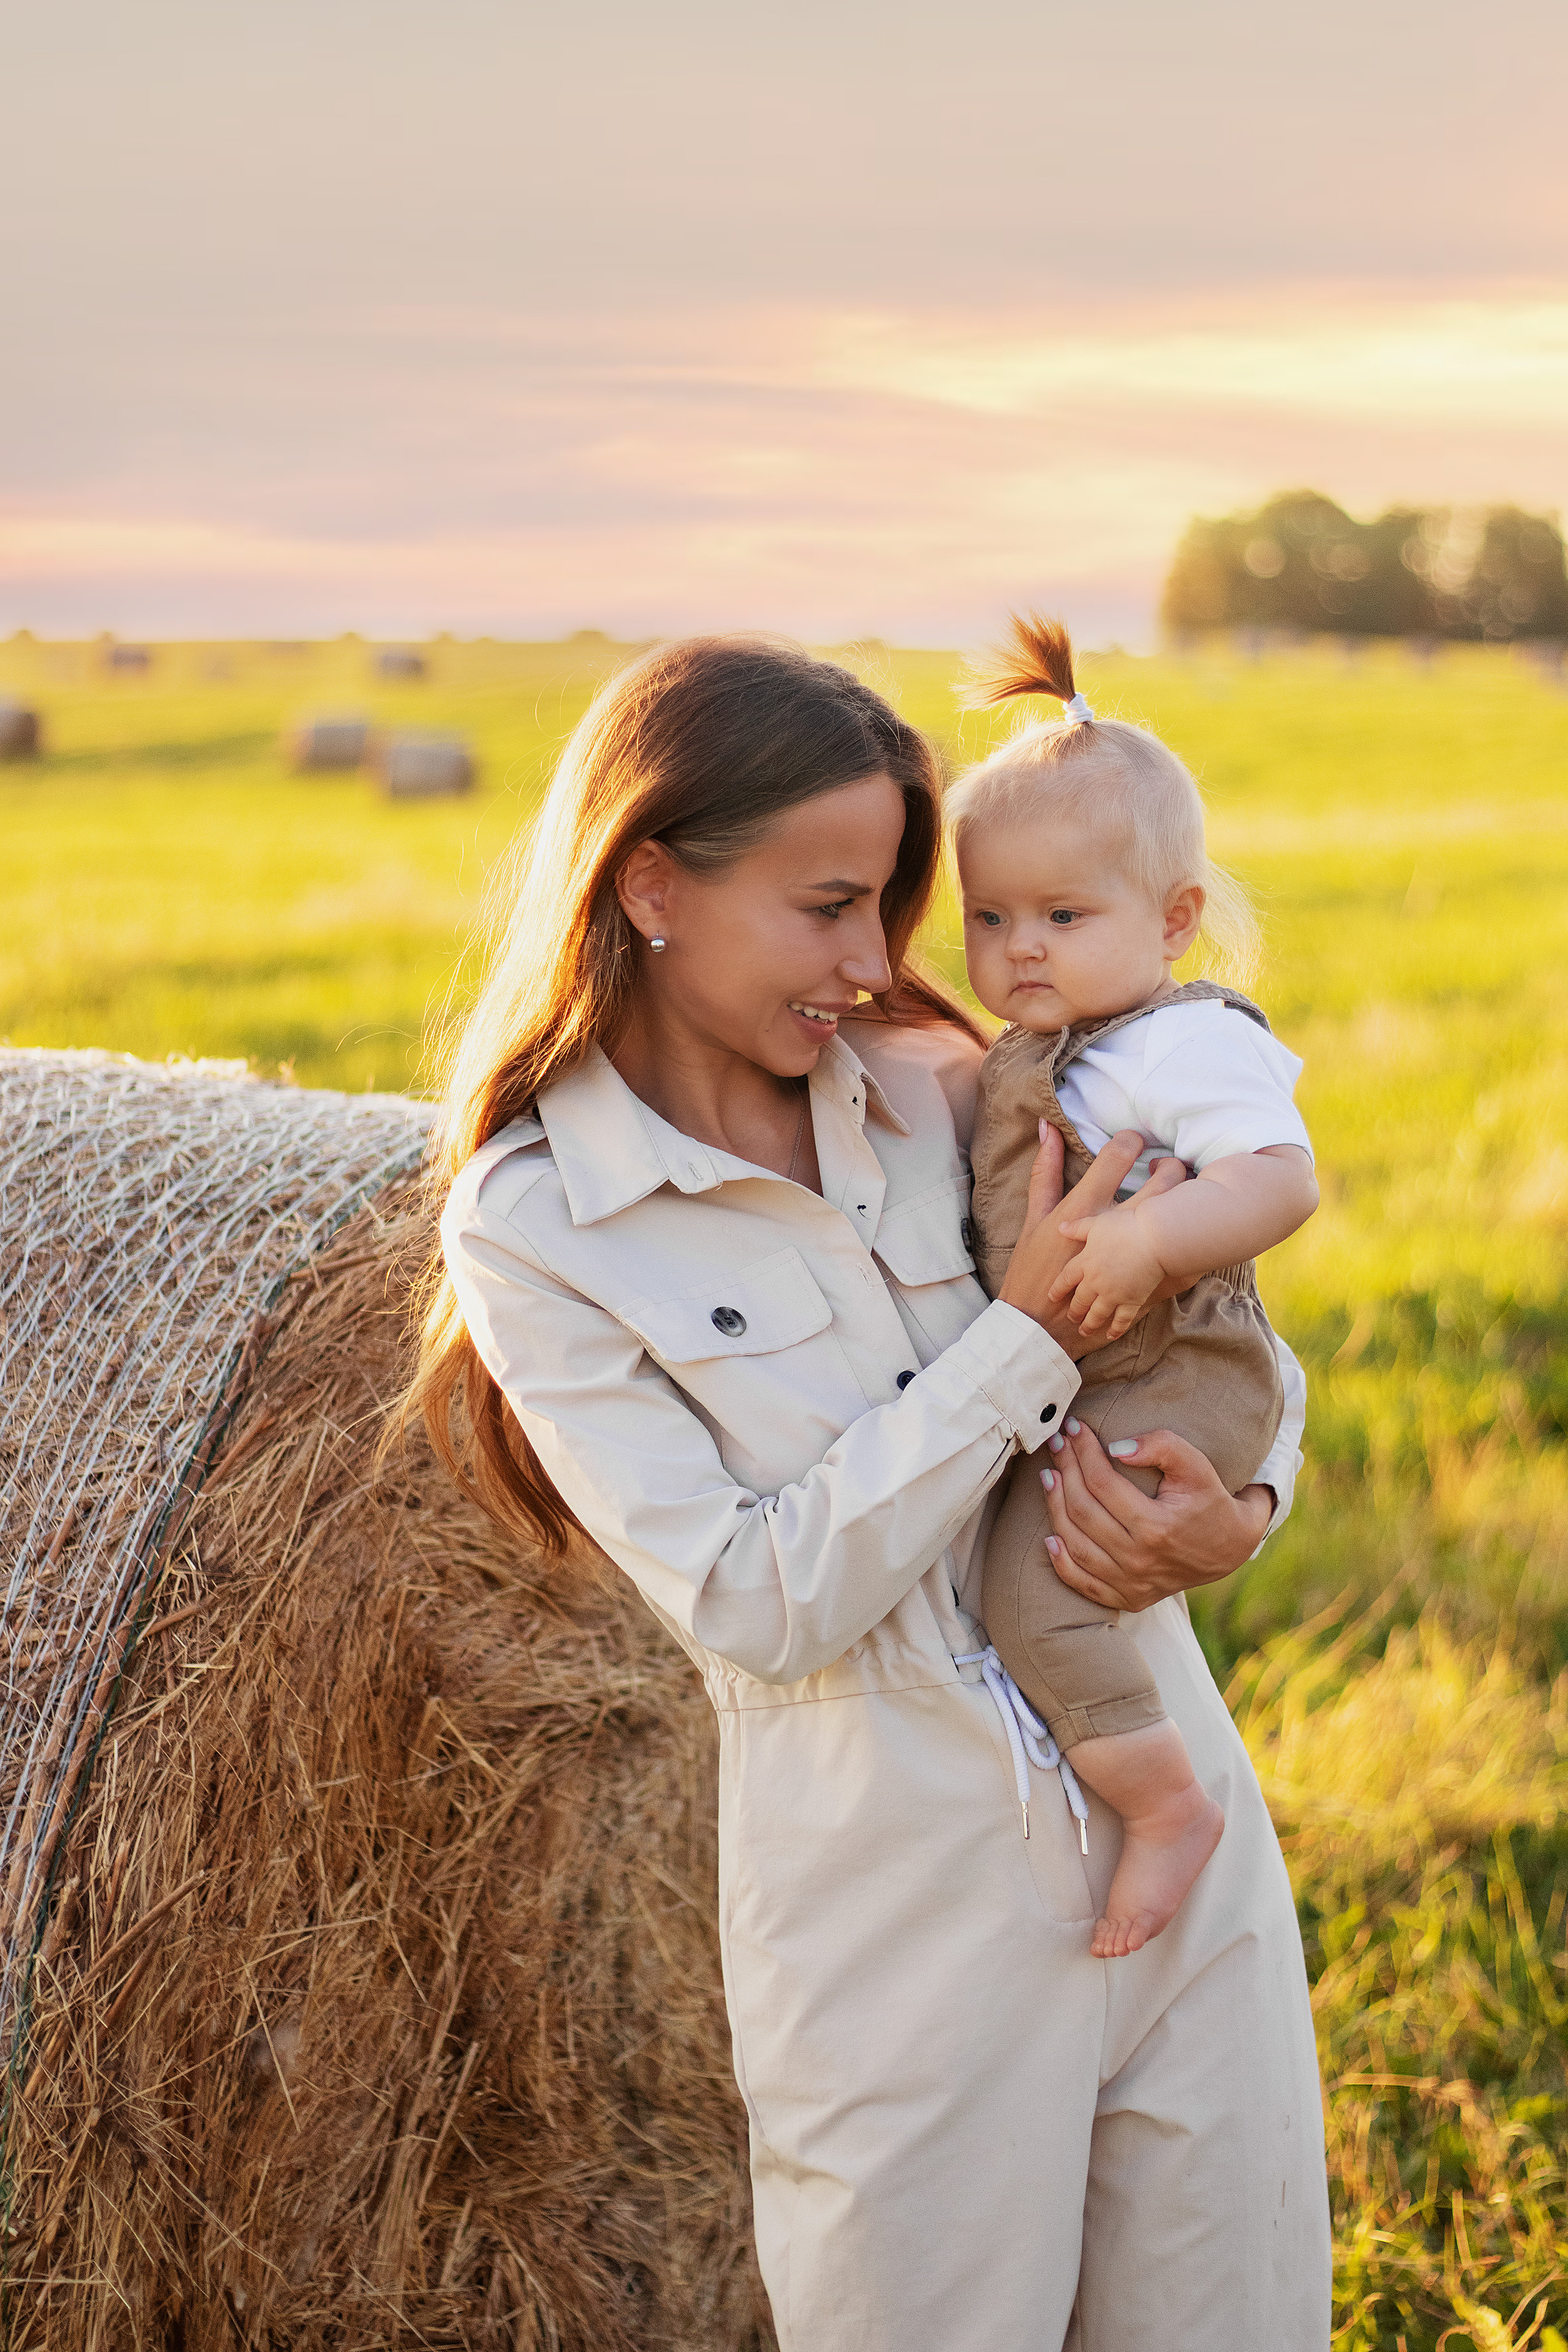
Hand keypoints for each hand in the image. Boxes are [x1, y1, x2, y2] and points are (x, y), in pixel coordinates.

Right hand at [999, 1131, 1186, 1360]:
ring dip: (1185, 1201)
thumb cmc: (1032, 1269)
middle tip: (1171, 1161)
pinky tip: (1197, 1234)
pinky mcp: (1143, 1279)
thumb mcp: (1034, 1219)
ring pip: (1174, 1218)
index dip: (1130, 1141)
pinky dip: (1193, 1245)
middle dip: (1171, 1166)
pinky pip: (1181, 1260)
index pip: (1115, 1159)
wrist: (1039, 1325)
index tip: (1136, 1138)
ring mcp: (1131, 1255)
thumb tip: (1047, 1127)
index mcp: (1084, 1209)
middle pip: (1157, 1185)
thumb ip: (1044, 1172)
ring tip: (1191, 1191)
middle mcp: (1111, 1229)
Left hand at [1038, 1419, 1273, 1610]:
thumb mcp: (1196, 1466)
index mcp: (1157, 1527)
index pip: (1102, 1484)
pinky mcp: (1128, 1598)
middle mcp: (1140, 1560)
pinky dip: (1061, 1563)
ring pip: (1076, 1546)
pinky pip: (1083, 1584)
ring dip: (1055, 1509)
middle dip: (1065, 1471)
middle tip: (1057, 1445)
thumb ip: (1162, 1447)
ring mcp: (1132, 1584)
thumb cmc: (1209, 1499)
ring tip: (1049, 1477)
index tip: (1074, 1428)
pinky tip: (1050, 1538)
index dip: (1083, 1452)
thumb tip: (1116, 1447)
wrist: (1230, 1548)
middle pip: (1084, 1511)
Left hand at [1047, 1201, 1165, 1340]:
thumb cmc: (1126, 1226)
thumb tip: (1061, 1227)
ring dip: (1089, 1324)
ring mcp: (1113, 1294)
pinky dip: (1115, 1329)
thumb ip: (1078, 1228)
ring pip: (1096, 1314)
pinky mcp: (1132, 1301)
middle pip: (1079, 1301)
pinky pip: (1121, 1320)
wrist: (1155, 1239)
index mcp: (1085, 1262)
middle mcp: (1095, 1281)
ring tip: (1084, 1331)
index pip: (1066, 1279)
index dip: (1058, 1289)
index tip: (1051, 1297)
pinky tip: (1110, 1336)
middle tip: (1071, 1318)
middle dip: (1074, 1311)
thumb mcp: (1097, 1223)